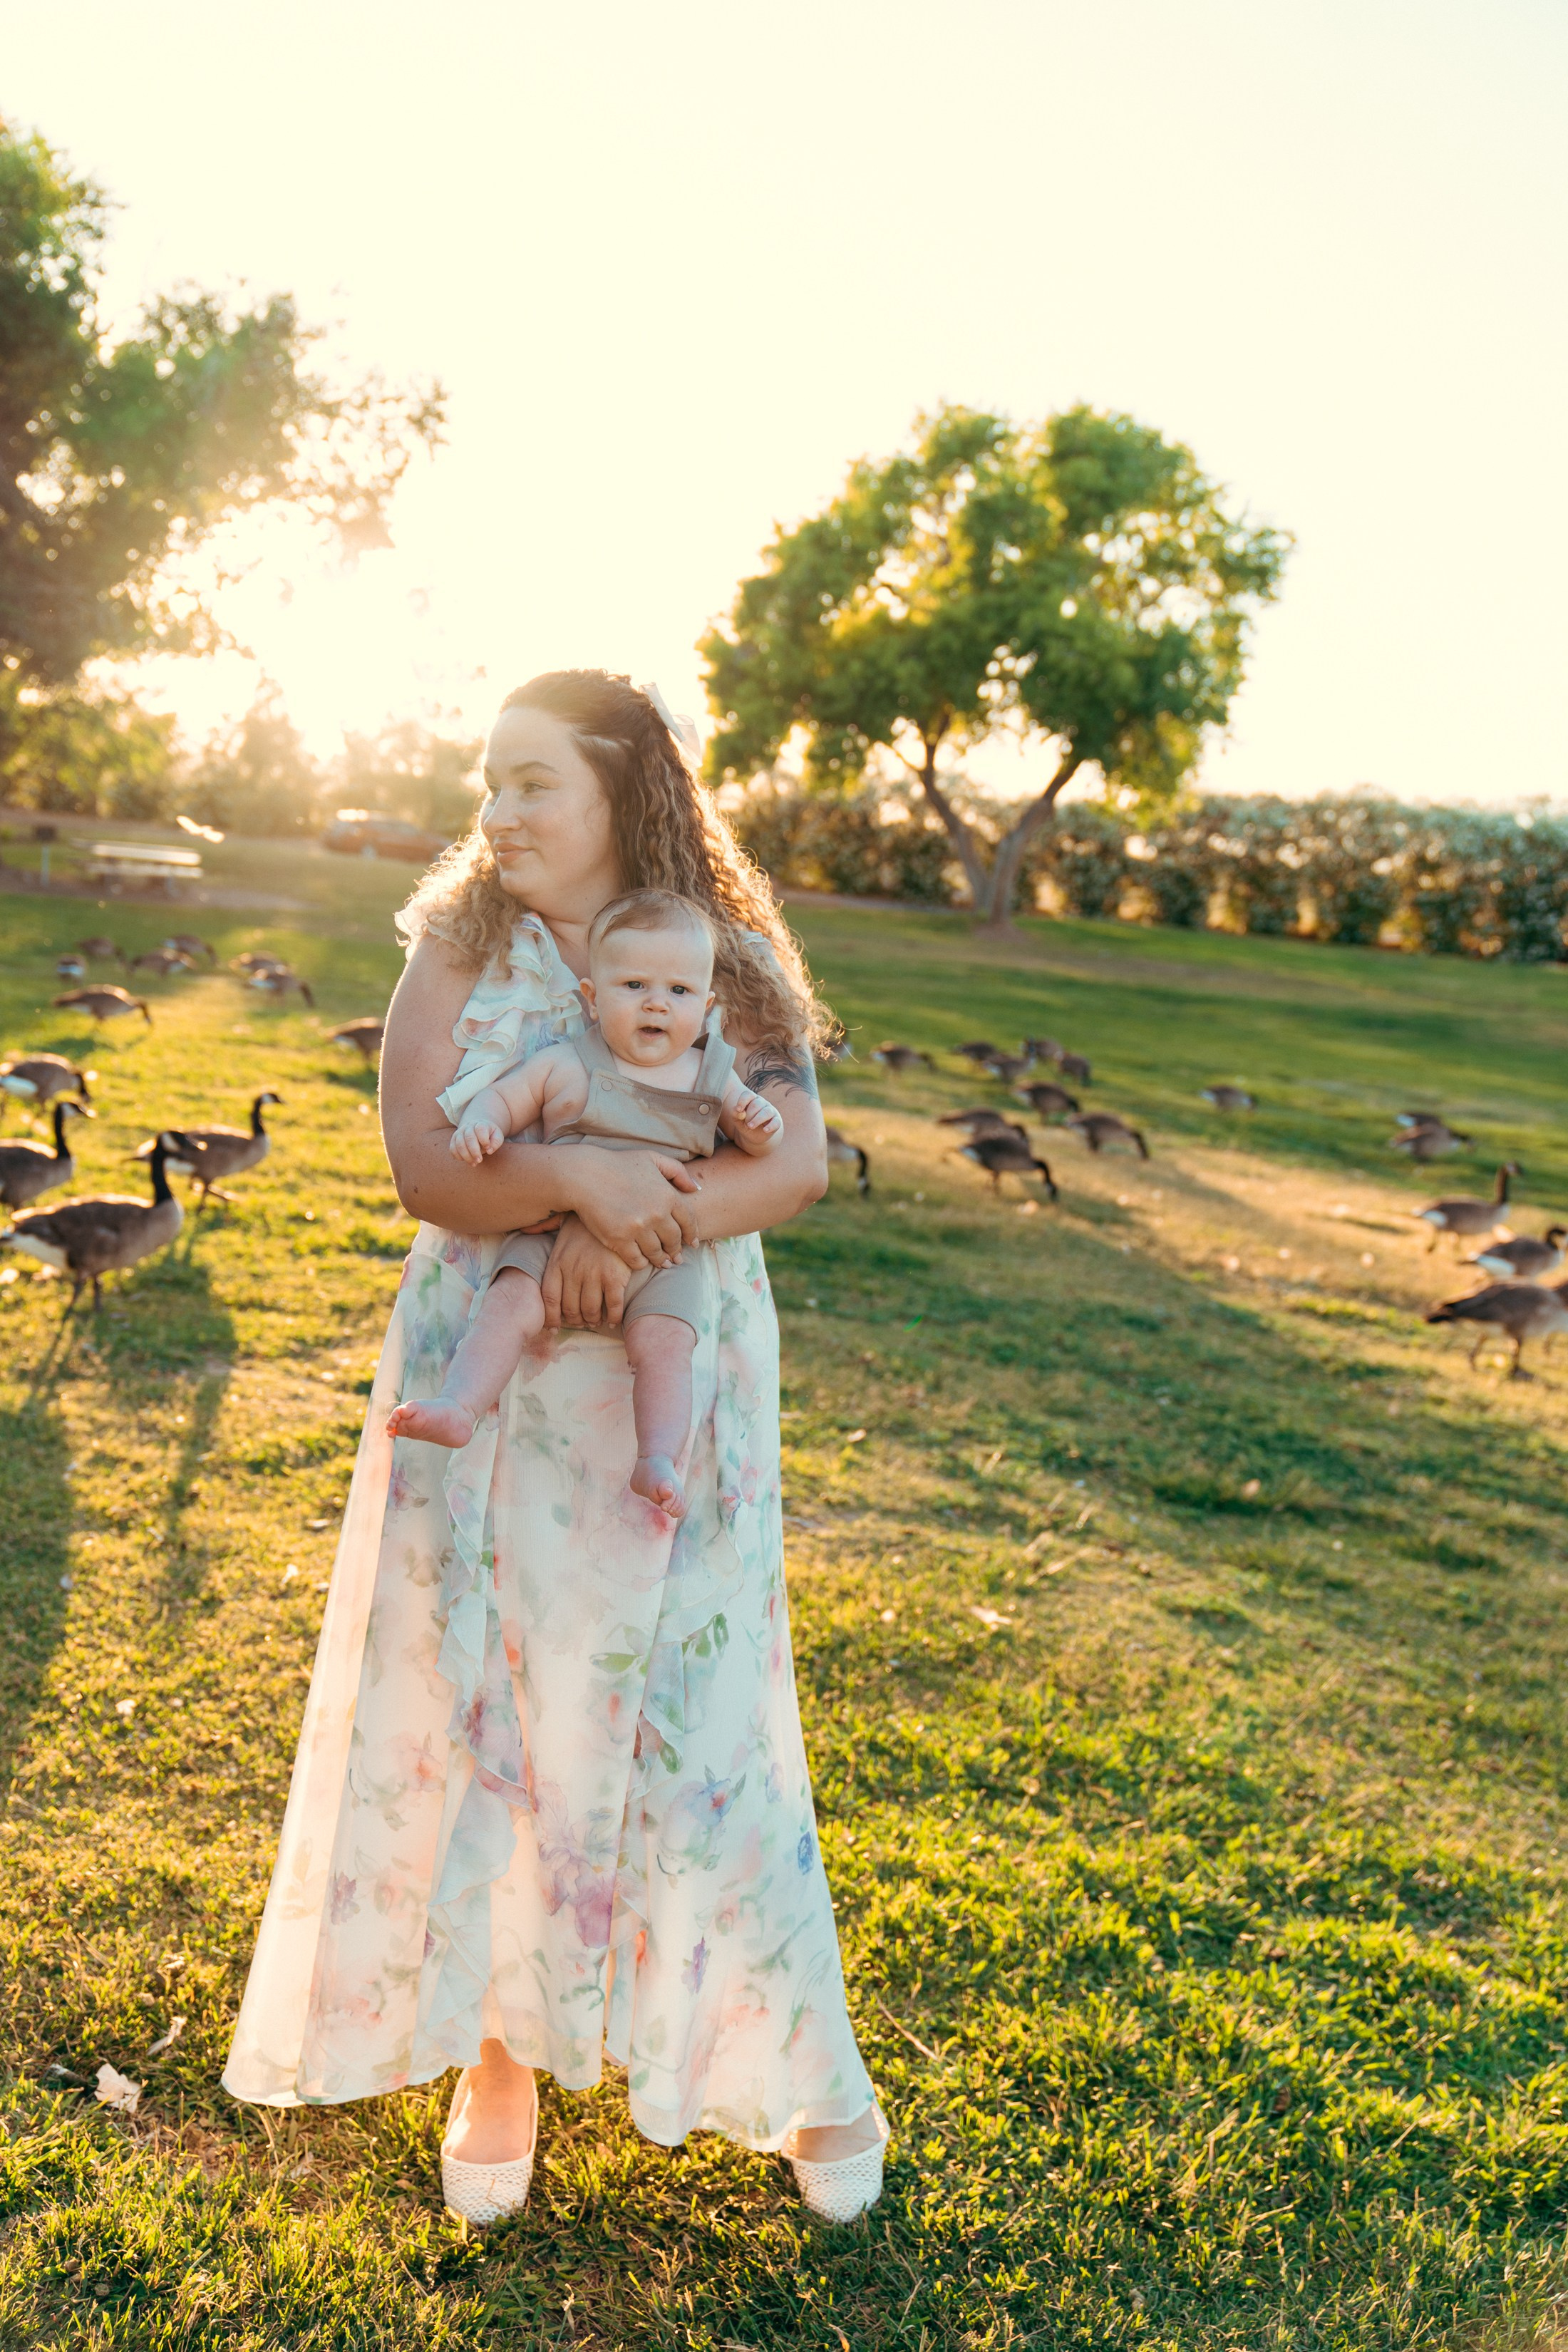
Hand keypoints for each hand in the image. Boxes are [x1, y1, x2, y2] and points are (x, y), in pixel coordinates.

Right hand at [451, 1118, 504, 1163]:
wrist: (477, 1128)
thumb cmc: (489, 1134)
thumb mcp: (497, 1136)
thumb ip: (496, 1142)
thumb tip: (489, 1150)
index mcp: (481, 1124)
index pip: (480, 1129)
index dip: (484, 1140)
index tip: (488, 1148)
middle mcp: (468, 1126)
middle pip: (469, 1138)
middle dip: (474, 1151)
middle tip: (479, 1161)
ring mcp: (460, 1132)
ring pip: (459, 1144)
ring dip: (466, 1156)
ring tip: (474, 1164)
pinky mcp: (454, 1139)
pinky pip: (452, 1149)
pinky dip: (458, 1156)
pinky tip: (466, 1160)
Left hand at [541, 1217, 637, 1328]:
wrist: (615, 1209)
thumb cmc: (588, 1219)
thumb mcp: (560, 1221)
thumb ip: (542, 1228)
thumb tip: (523, 1230)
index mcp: (557, 1262)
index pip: (549, 1299)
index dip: (551, 1318)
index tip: (555, 1326)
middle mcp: (573, 1271)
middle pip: (570, 1309)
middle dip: (576, 1321)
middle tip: (582, 1322)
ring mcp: (594, 1274)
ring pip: (590, 1311)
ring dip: (593, 1320)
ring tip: (596, 1320)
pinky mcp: (614, 1276)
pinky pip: (612, 1306)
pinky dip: (612, 1317)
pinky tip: (613, 1319)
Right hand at [562, 1146, 701, 1266]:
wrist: (584, 1175)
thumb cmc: (617, 1164)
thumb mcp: (651, 1159)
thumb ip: (677, 1171)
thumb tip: (696, 1188)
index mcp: (668, 1195)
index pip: (689, 1221)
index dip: (692, 1234)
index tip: (692, 1243)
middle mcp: (657, 1214)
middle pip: (674, 1240)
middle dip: (676, 1250)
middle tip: (676, 1257)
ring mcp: (638, 1228)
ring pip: (657, 1253)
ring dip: (661, 1260)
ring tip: (662, 1263)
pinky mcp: (620, 1240)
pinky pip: (637, 1260)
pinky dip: (642, 1263)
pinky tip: (642, 1262)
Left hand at [739, 1095, 784, 1142]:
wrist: (755, 1135)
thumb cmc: (745, 1123)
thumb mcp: (737, 1120)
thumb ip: (735, 1114)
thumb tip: (740, 1112)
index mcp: (752, 1100)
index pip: (749, 1095)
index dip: (743, 1101)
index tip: (738, 1109)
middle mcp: (762, 1103)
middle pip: (756, 1104)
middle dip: (749, 1115)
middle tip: (746, 1124)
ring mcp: (771, 1112)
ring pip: (766, 1112)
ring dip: (757, 1120)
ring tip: (750, 1126)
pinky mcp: (776, 1121)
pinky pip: (776, 1122)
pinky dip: (771, 1126)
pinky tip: (765, 1130)